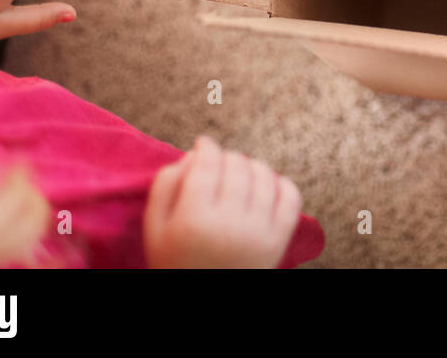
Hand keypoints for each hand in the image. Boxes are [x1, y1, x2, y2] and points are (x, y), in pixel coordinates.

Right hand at [144, 137, 302, 268]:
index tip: (203, 144)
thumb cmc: (177, 261)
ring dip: (252, 166)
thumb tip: (194, 154)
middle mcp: (229, 225)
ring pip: (264, 176)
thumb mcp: (155, 228)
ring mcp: (259, 233)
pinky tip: (266, 185)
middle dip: (227, 157)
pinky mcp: (279, 241)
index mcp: (194, 220)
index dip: (206, 147)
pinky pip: (291, 197)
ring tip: (240, 173)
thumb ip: (166, 186)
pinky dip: (281, 183)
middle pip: (236, 166)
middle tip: (219, 164)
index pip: (208, 164)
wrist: (206, 303)